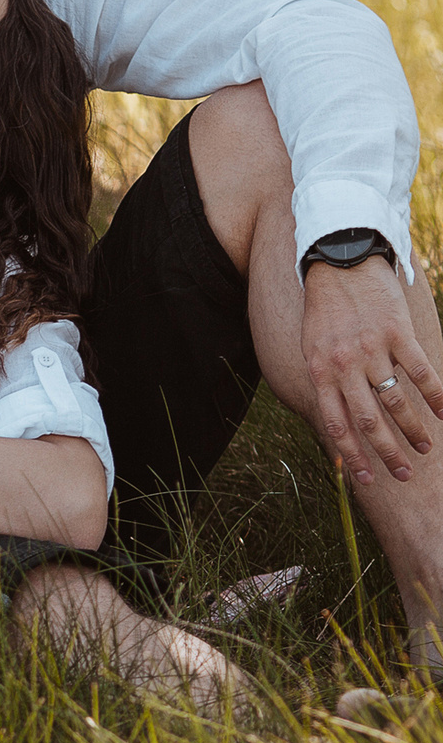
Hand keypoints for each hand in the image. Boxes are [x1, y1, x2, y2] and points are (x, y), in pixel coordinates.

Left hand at [302, 259, 441, 482]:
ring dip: (414, 429)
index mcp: (319, 370)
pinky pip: (421, 371)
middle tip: (404, 474)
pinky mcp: (398, 333)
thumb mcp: (312, 346)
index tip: (367, 480)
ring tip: (425, 448)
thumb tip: (339, 417)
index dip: (352, 455)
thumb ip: (325, 379)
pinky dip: (436, 394)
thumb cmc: (325, 309)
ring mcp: (372, 349)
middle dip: (387, 452)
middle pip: (369, 420)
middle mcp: (344, 364)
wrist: (340, 262)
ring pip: (397, 401)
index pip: (336, 423)